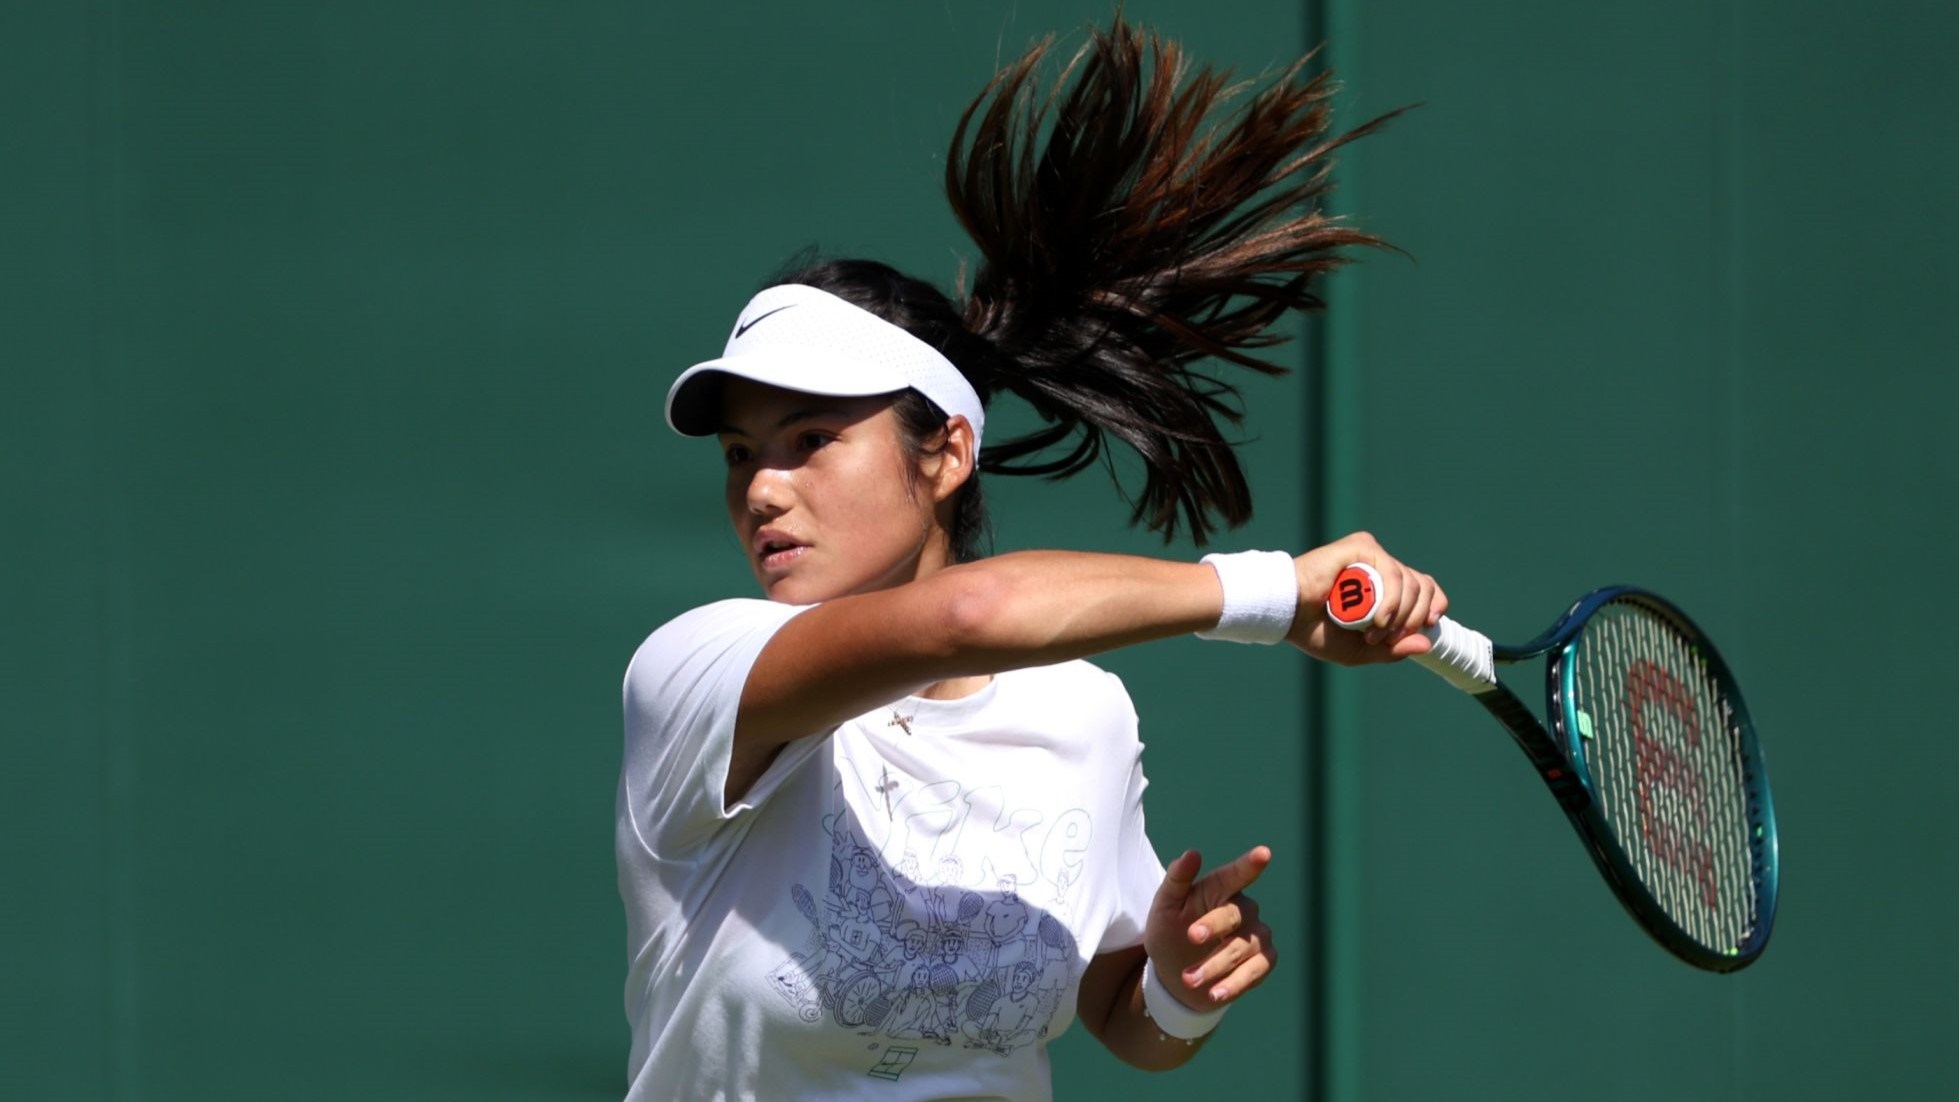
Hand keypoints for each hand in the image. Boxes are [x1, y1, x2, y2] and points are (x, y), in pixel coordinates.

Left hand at [1142, 846, 1277, 1010]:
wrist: (1175, 977)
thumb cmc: (1170, 932)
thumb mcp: (1164, 906)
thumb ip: (1176, 879)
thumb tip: (1192, 854)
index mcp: (1220, 890)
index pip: (1235, 875)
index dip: (1250, 864)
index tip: (1264, 853)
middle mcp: (1244, 910)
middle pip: (1234, 914)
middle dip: (1213, 925)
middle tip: (1191, 936)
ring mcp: (1257, 936)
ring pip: (1242, 948)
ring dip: (1214, 964)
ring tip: (1188, 979)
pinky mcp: (1263, 963)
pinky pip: (1254, 972)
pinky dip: (1233, 984)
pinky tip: (1214, 994)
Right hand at [1287, 530, 1448, 665]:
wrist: (1287, 614)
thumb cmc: (1315, 630)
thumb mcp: (1360, 650)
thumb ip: (1392, 650)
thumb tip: (1426, 643)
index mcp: (1383, 587)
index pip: (1425, 588)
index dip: (1434, 605)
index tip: (1428, 626)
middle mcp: (1380, 568)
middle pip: (1423, 585)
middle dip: (1414, 618)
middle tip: (1389, 637)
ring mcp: (1372, 556)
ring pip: (1410, 582)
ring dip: (1399, 615)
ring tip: (1373, 632)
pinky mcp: (1362, 547)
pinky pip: (1392, 572)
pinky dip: (1391, 600)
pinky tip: (1377, 619)